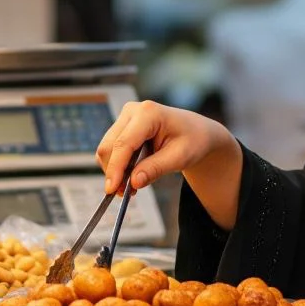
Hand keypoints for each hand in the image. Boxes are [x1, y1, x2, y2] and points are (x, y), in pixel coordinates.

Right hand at [95, 101, 236, 194]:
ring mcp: (126, 117)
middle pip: (109, 146)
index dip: (115, 168)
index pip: (123, 144)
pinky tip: (132, 175)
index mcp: (149, 113)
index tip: (111, 189)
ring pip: (107, 149)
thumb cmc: (193, 140)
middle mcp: (133, 111)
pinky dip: (118, 165)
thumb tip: (133, 182)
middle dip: (114, 172)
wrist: (197, 132)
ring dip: (115, 170)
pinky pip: (112, 149)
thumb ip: (155, 169)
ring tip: (132, 186)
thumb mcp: (180, 158)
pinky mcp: (123, 126)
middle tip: (124, 193)